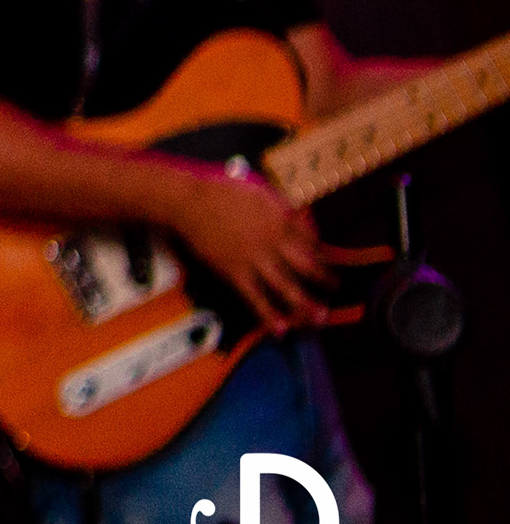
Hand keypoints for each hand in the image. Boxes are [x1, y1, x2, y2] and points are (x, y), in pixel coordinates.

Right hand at [158, 166, 383, 335]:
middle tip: (336, 291)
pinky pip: (255, 298)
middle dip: (325, 281)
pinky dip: (268, 315)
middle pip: (307, 268)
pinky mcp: (235, 273)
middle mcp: (273, 243)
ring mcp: (255, 260)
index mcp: (281, 222)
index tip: (332, 265)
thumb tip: (302, 220)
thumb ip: (283, 209)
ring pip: (286, 287)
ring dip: (305, 304)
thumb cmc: (221, 193)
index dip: (324, 256)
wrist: (188, 203)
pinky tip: (280, 330)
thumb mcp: (259, 194)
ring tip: (319, 318)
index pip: (311, 244)